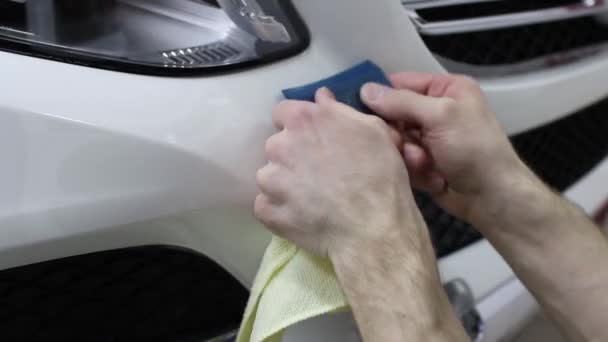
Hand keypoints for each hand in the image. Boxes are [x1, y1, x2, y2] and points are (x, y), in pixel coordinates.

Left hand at [254, 88, 428, 256]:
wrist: (373, 228)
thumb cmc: (380, 174)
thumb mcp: (374, 130)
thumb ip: (340, 110)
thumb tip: (320, 97)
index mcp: (303, 120)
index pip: (283, 112)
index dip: (298, 125)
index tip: (313, 139)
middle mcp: (279, 146)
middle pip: (277, 146)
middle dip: (292, 155)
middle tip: (319, 173)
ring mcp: (270, 180)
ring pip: (270, 176)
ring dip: (284, 183)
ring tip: (312, 199)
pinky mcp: (267, 211)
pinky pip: (266, 205)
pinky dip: (280, 210)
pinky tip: (302, 216)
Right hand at [361, 73, 528, 223]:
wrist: (492, 197)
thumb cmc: (474, 149)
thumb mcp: (440, 116)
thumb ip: (401, 101)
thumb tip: (365, 89)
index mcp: (446, 89)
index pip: (401, 83)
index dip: (381, 95)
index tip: (360, 108)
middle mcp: (436, 110)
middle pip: (393, 113)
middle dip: (397, 132)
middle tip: (402, 143)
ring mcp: (429, 137)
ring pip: (395, 139)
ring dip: (407, 153)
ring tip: (424, 163)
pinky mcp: (424, 161)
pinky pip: (401, 159)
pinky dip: (413, 168)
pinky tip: (430, 176)